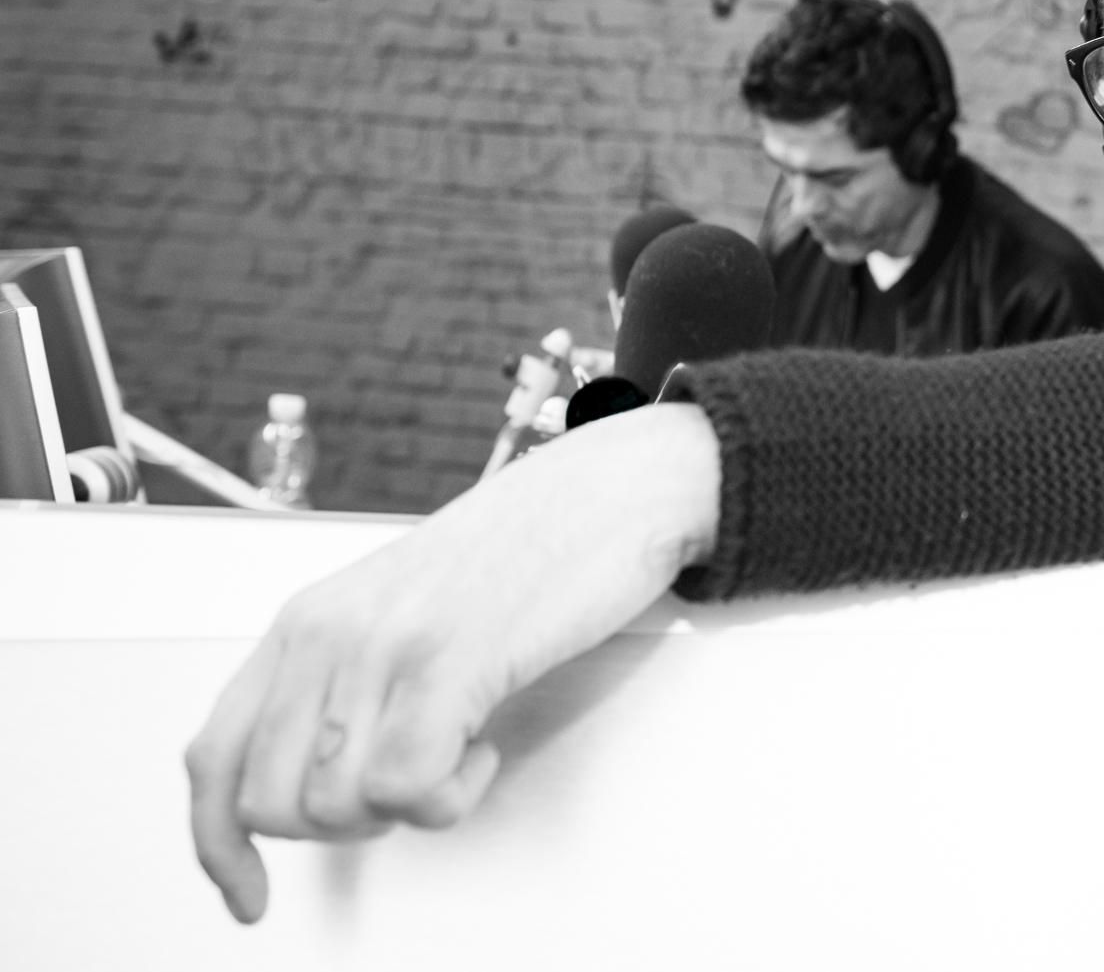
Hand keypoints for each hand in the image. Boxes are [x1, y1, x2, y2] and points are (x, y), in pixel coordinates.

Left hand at [184, 403, 719, 923]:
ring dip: (407, 809)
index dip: (217, 843)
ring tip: (458, 754)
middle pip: (273, 801)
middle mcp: (329, 631)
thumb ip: (344, 680)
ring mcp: (385, 645)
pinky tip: (483, 748)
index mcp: (307, 620)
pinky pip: (408, 787)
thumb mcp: (399, 611)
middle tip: (409, 787)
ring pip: (339, 805)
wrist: (605, 493)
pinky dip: (450, 796)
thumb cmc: (521, 552)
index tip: (247, 893)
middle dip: (343, 826)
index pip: (214, 755)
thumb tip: (318, 778)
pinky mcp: (450, 660)